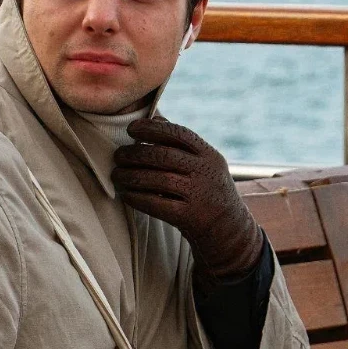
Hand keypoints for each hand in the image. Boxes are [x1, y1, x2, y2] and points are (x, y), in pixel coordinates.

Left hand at [112, 118, 263, 292]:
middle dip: (135, 154)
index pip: (179, 133)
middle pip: (164, 156)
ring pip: (157, 180)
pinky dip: (137, 198)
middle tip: (118, 155)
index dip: (152, 129)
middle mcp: (206, 172)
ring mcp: (199, 195)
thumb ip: (183, 143)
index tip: (131, 129)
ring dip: (131, 176)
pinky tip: (126, 194)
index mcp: (209, 155)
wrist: (230, 230)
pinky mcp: (190, 217)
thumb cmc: (210, 190)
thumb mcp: (206, 164)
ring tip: (117, 175)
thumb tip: (156, 119)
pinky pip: (156, 205)